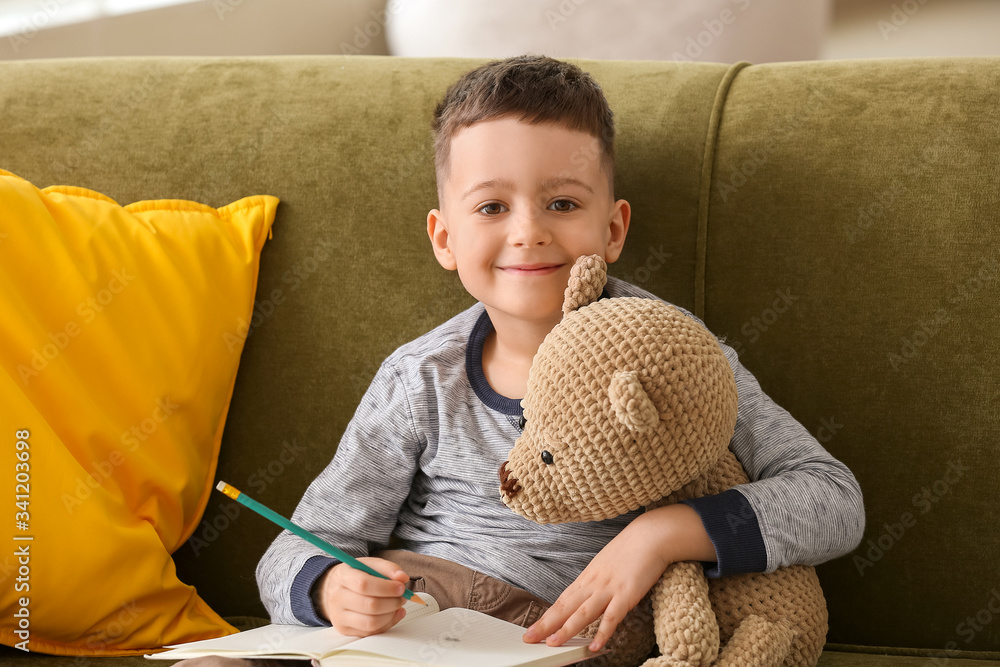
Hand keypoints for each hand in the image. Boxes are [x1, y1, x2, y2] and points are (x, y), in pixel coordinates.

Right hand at [315, 557, 411, 636]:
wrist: (337, 588)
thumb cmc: (357, 575)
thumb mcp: (370, 565)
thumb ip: (388, 568)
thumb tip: (402, 578)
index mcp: (343, 576)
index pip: (364, 585)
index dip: (386, 587)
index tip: (401, 587)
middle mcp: (337, 597)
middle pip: (370, 606)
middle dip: (393, 602)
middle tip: (403, 596)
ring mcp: (339, 616)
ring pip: (371, 622)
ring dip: (391, 614)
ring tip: (398, 605)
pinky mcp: (345, 629)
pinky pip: (371, 632)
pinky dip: (387, 623)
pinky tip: (392, 613)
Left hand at [521, 504, 714, 652]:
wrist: (650, 535)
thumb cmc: (631, 549)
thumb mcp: (606, 565)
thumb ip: (597, 582)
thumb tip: (589, 596)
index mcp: (588, 577)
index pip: (563, 600)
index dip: (547, 616)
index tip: (532, 629)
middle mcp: (593, 583)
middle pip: (566, 607)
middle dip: (546, 624)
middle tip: (529, 638)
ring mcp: (609, 589)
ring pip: (583, 613)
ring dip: (566, 629)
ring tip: (552, 644)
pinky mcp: (626, 594)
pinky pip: (612, 617)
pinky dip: (602, 632)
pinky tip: (594, 646)